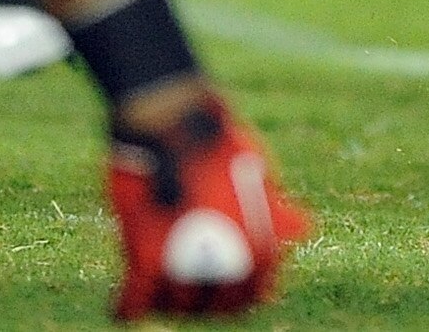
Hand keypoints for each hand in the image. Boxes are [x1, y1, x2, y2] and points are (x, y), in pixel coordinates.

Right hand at [105, 89, 312, 319]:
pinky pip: (133, 302)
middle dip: (201, 300)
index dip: (236, 298)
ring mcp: (186, 265)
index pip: (251, 296)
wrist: (174, 120)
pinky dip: (128, 307)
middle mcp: (230, 265)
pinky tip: (125, 307)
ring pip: (174, 307)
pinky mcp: (145, 259)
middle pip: (212, 306)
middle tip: (188, 290)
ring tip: (158, 292)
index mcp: (262, 248)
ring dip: (166, 302)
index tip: (222, 294)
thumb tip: (303, 230)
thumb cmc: (217, 143)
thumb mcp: (258, 174)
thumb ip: (272, 211)